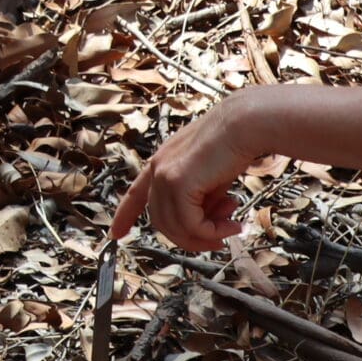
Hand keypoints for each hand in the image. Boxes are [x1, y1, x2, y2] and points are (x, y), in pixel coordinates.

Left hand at [108, 90, 271, 249]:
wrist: (245, 124)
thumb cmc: (234, 145)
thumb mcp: (209, 178)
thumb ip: (199, 200)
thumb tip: (203, 228)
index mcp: (161, 162)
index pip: (135, 194)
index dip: (124, 216)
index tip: (116, 234)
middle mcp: (157, 168)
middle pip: (161, 221)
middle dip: (192, 236)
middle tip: (221, 236)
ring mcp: (164, 175)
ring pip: (175, 227)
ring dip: (205, 236)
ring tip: (232, 227)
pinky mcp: (177, 182)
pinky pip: (190, 224)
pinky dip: (212, 231)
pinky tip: (233, 225)